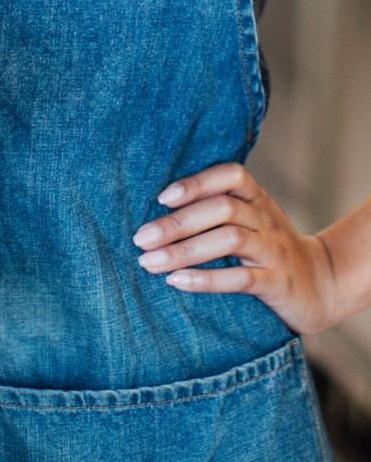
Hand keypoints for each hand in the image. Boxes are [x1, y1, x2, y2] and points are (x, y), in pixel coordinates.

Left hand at [131, 162, 336, 334]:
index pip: (231, 175)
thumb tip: (155, 209)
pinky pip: (242, 278)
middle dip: (177, 223)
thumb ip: (216, 209)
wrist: (322, 285)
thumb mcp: (250, 220)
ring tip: (150, 262)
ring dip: (185, 250)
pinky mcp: (279, 283)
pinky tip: (177, 282)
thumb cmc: (268, 249)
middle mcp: (267, 219)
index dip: (196, 183)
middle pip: (222, 209)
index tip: (161, 197)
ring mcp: (275, 250)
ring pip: (230, 240)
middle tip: (140, 238)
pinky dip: (207, 279)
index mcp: (257, 199)